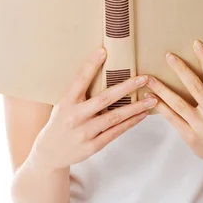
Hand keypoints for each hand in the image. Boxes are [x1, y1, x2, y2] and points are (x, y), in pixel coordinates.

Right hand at [34, 47, 156, 169]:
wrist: (50, 152)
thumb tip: (102, 70)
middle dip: (126, 87)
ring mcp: (85, 132)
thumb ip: (79, 91)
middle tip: (143, 78)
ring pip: (115, 117)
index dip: (91, 65)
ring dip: (136, 107)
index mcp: (66, 101)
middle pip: (105, 99)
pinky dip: (131, 122)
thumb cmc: (61, 122)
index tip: (103, 51)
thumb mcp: (63, 104)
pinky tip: (142, 114)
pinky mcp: (93, 145)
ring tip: (152, 99)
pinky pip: (116, 132)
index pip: (80, 79)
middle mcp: (75, 116)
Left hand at [144, 40, 202, 166]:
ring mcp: (202, 126)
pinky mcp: (190, 137)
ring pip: (179, 103)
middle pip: (195, 87)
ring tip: (149, 78)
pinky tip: (149, 97)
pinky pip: (172, 118)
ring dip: (162, 89)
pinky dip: (160, 106)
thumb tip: (193, 65)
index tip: (196, 43)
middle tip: (168, 55)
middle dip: (181, 69)